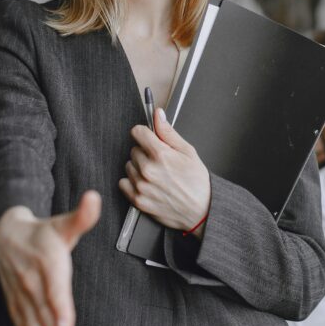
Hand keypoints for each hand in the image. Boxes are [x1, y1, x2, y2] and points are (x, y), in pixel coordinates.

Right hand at [0, 191, 100, 325]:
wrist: (2, 235)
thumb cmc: (42, 233)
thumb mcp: (63, 223)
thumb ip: (82, 216)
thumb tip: (94, 198)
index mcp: (47, 259)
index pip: (54, 286)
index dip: (59, 306)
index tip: (66, 325)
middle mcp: (31, 278)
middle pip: (43, 310)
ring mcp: (21, 292)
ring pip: (31, 320)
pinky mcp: (14, 301)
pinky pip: (20, 322)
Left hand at [119, 108, 210, 237]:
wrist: (201, 210)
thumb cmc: (197, 182)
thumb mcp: (188, 152)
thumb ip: (168, 132)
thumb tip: (157, 115)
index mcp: (160, 155)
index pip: (137, 132)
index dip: (145, 134)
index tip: (150, 139)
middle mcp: (148, 170)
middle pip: (133, 150)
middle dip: (145, 152)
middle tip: (161, 162)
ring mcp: (141, 186)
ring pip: (128, 166)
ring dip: (138, 167)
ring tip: (156, 175)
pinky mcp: (138, 200)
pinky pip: (123, 183)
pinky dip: (132, 182)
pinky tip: (147, 184)